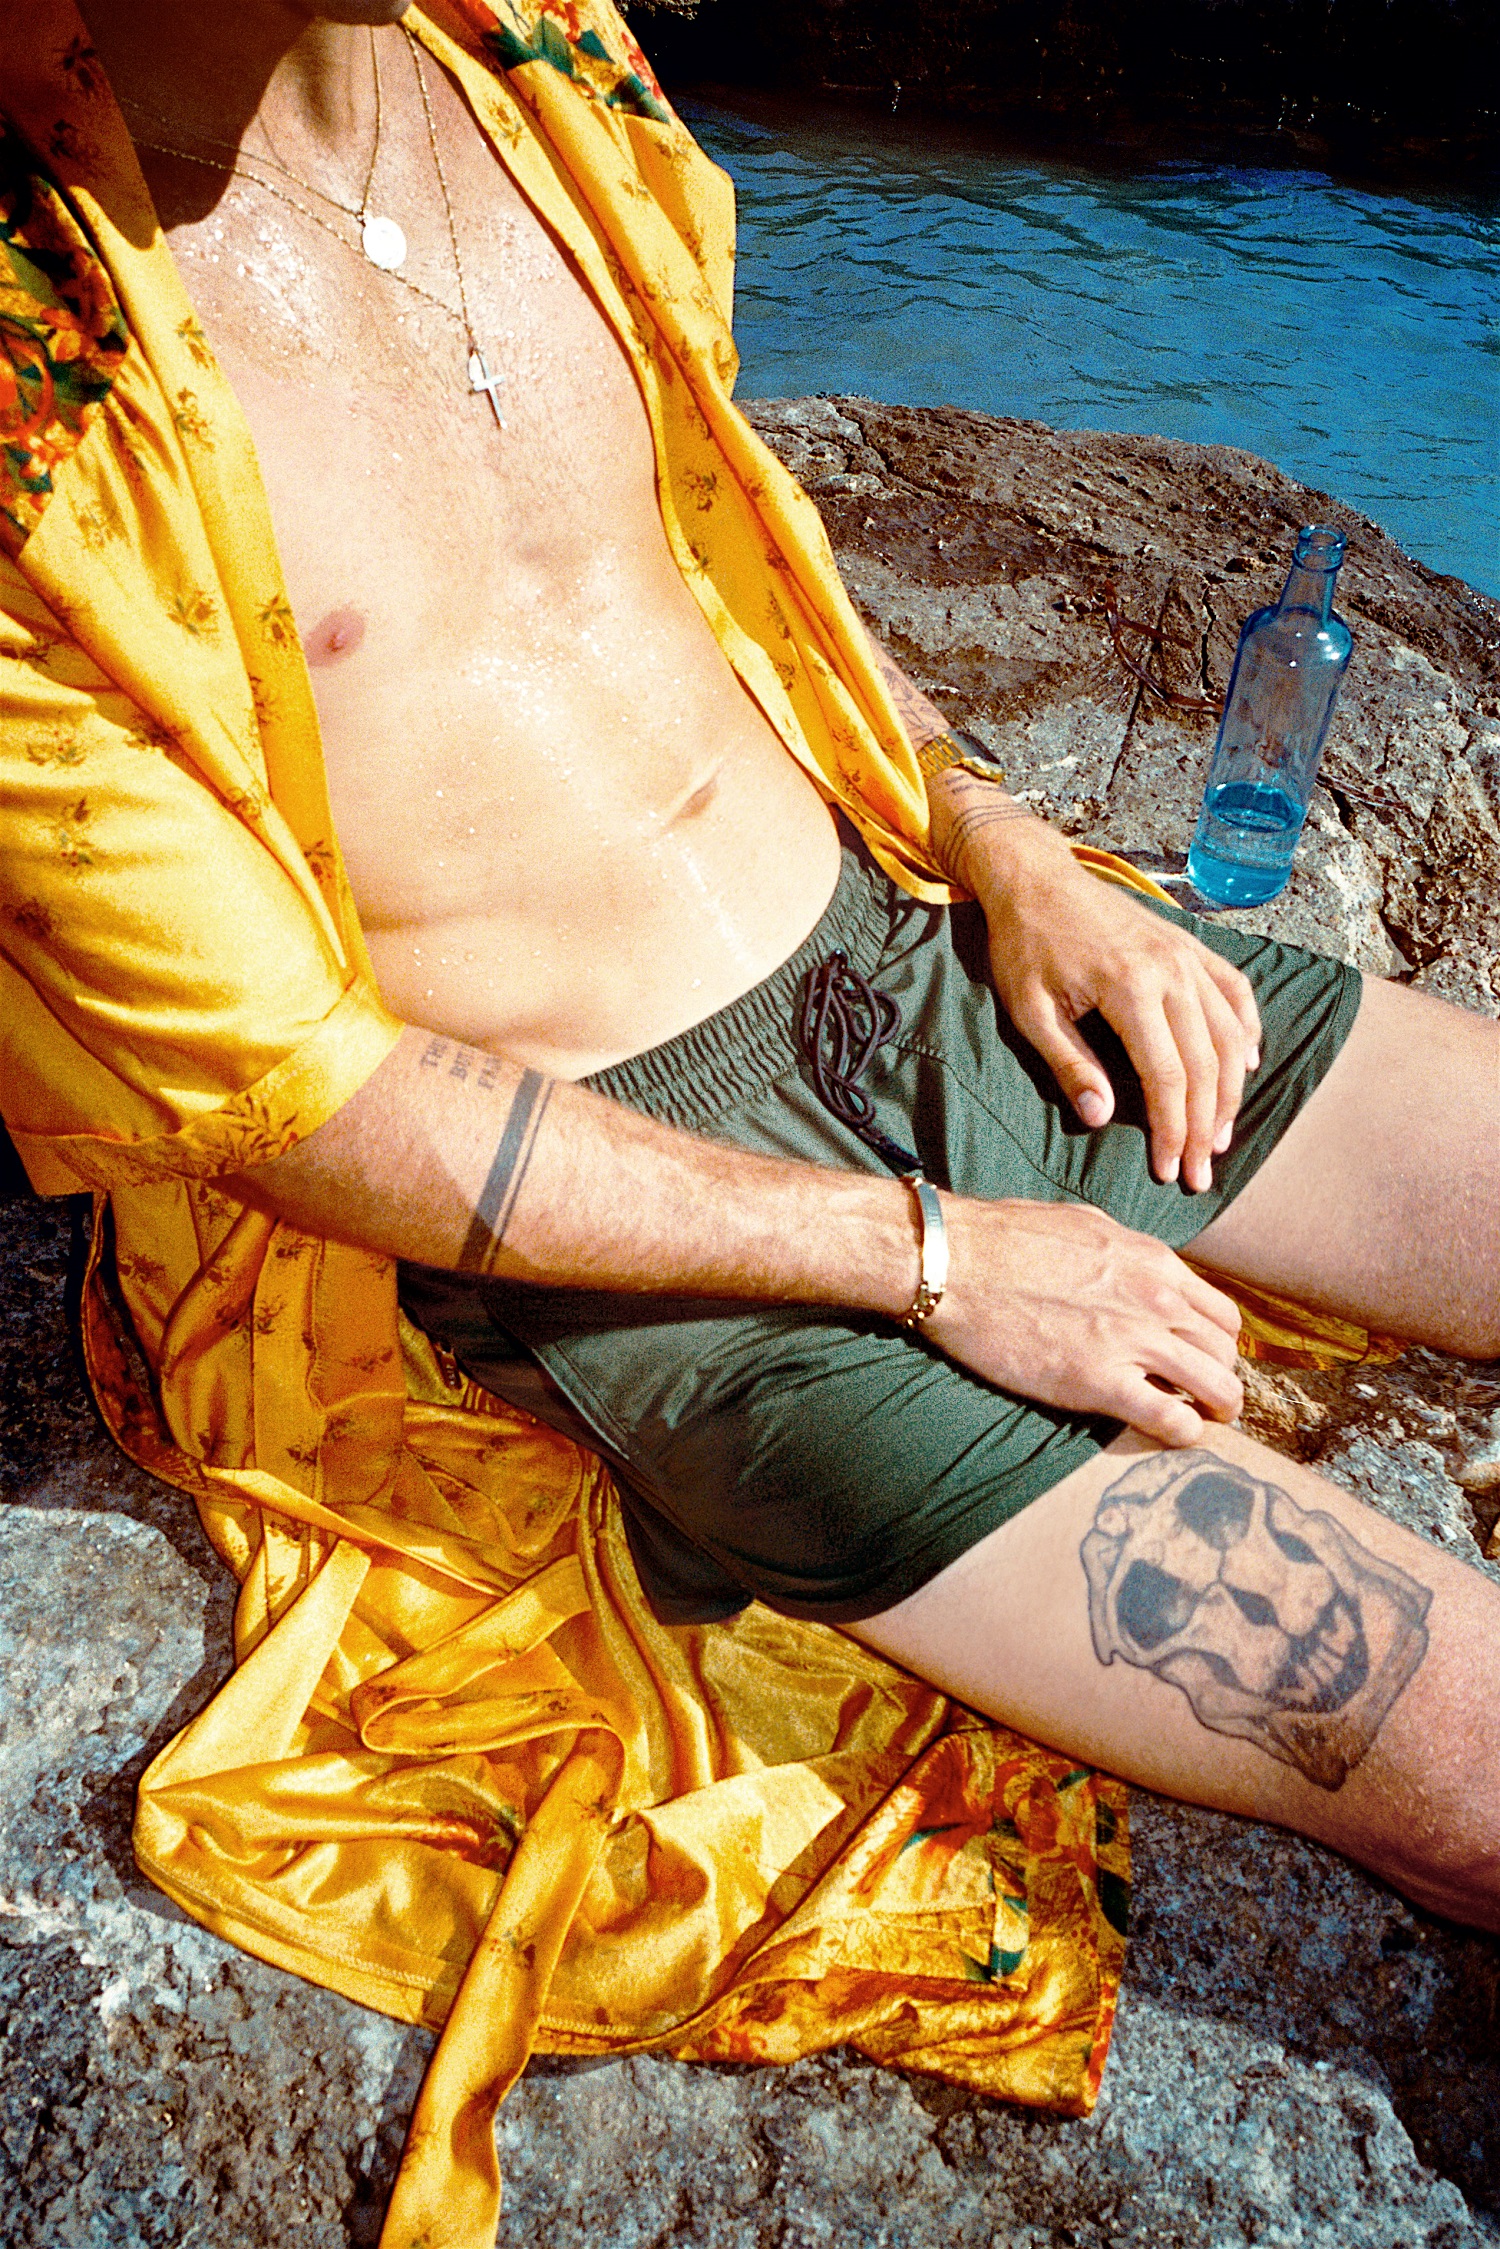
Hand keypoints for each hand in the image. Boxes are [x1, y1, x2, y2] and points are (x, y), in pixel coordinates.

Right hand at [925, 1197, 1243, 1445]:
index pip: (1220, 1312)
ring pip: (1215, 1387)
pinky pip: (1171, 1420)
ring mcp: (1133, 1341)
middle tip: (1205, 1397)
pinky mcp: (1100, 1382)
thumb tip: (1138, 1267)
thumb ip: (1125, 1252)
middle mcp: (1157, 1299)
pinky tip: (1172, 1434)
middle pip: (1225, 1352)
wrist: (956, 1263)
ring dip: (1217, 1410)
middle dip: (1222, 1377)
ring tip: (1204, 1422)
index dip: (1218, 1343)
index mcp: (1154, 1262)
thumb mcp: (1084, 1225)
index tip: (1203, 1359)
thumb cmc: (1006, 1236)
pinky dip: (1183, 1434)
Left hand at [964, 816, 1261, 1191]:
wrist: (1036, 877)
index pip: (1166, 1076)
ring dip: (1230, 1092)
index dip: (1172, 1129)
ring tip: (1221, 1137)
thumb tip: (1099, 1118)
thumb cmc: (1026, 945)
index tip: (1170, 1170)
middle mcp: (1171, 971)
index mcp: (1129, 987)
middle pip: (1206, 1064)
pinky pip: (1235, 992)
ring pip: (1229, 1035)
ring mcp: (1187, 955)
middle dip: (1205, 1126)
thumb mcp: (1030, 1010)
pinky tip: (1247, 1066)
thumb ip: (1068, 1064)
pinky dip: (1247, 1032)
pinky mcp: (1191, 946)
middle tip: (1200, 1174)